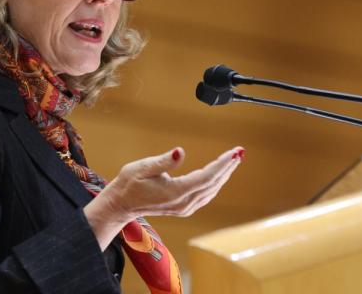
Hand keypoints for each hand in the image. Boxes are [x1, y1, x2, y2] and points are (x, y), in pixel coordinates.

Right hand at [84, 146, 243, 249]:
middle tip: (239, 152)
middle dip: (227, 167)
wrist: (121, 204)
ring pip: (211, 191)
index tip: (234, 153)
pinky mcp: (183, 208)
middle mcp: (183, 203)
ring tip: (233, 160)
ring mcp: (184, 208)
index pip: (206, 177)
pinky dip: (215, 183)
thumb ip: (164, 161)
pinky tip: (220, 175)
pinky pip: (206, 195)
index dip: (222, 164)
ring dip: (224, 175)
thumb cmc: (129, 183)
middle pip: (212, 184)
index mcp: (175, 192)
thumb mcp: (143, 168)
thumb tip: (180, 151)